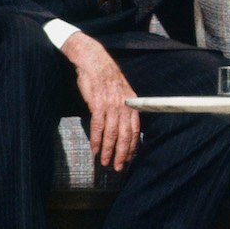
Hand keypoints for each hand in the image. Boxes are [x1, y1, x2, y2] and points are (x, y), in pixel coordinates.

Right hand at [60, 32, 139, 171]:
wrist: (94, 62)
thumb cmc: (106, 77)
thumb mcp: (122, 91)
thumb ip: (124, 107)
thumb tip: (123, 124)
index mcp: (132, 103)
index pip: (135, 129)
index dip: (133, 145)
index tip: (130, 157)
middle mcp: (124, 106)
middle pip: (125, 135)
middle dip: (122, 153)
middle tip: (119, 167)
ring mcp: (111, 105)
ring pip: (111, 134)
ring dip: (108, 150)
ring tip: (105, 162)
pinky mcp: (98, 104)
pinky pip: (98, 127)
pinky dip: (96, 140)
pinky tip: (95, 149)